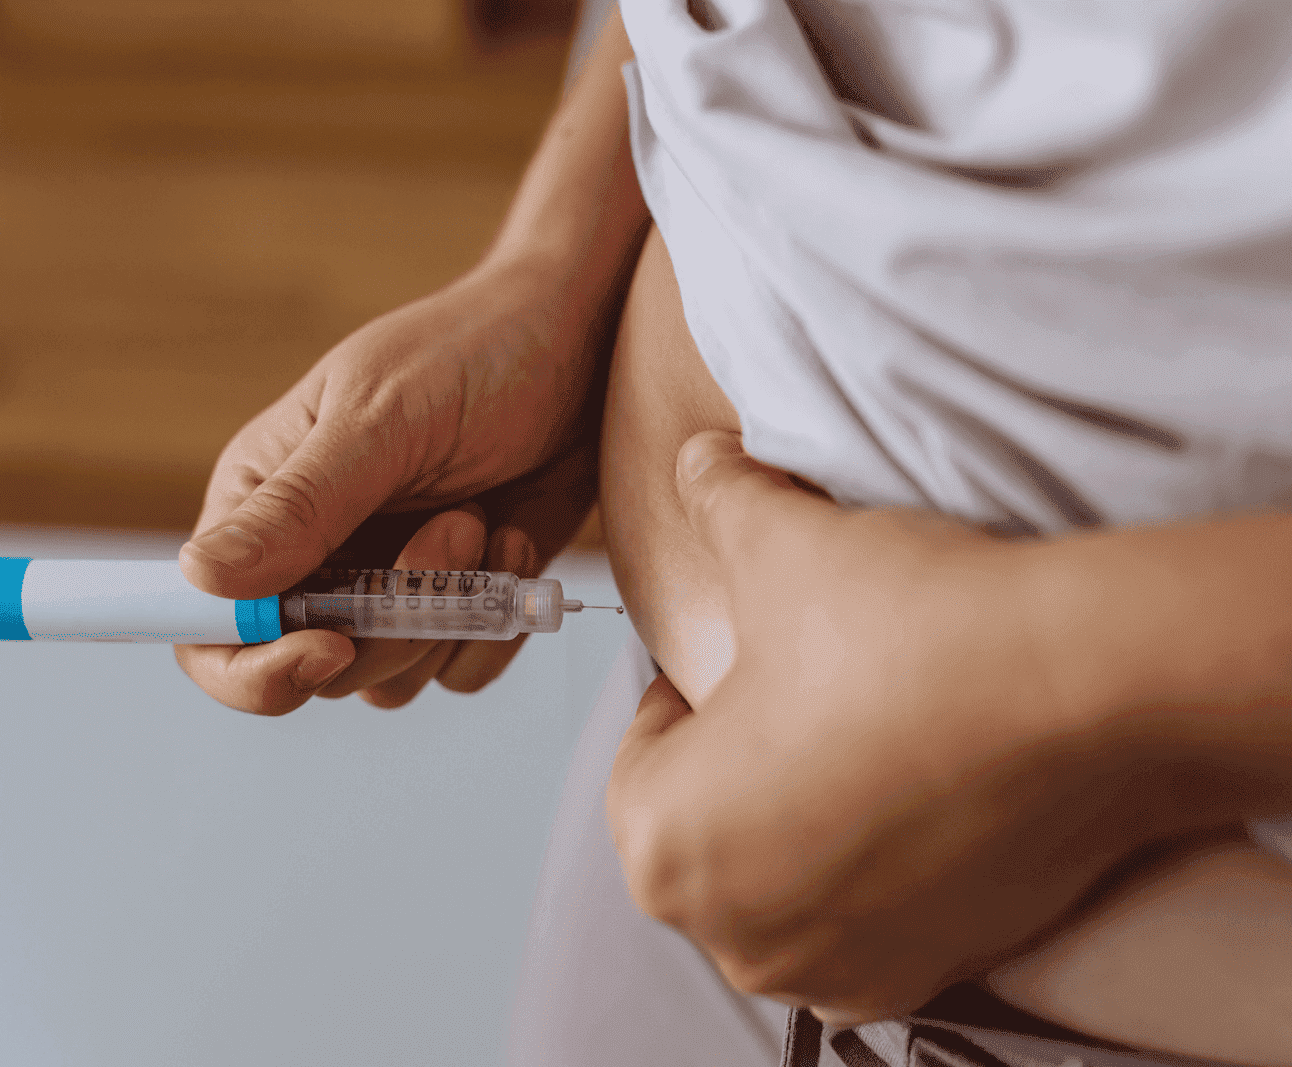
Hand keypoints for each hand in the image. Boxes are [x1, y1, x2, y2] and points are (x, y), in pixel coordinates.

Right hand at [176, 256, 603, 714]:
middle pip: (310, 670)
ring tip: (484, 520)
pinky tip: (516, 537)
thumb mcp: (383, 419)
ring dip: (448, 617)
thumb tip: (198, 577)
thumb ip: (299, 506)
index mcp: (262, 501)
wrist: (587, 346)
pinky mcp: (455, 603)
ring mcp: (384, 585)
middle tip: (456, 527)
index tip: (330, 647)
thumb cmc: (476, 352)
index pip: (209, 629)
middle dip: (390, 622)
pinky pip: (458, 670)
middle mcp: (312, 555)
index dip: (252, 669)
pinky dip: (494, 625)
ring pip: (388, 679)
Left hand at [606, 430, 1165, 1024]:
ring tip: (871, 733)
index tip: (750, 653)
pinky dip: (883, 867)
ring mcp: (831, 971)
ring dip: (810, 817)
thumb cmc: (904, 631)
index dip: (694, 687)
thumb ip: (714, 497)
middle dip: (747, 758)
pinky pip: (869, 920)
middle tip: (810, 689)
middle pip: (715, 823)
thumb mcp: (774, 540)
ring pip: (788, 877)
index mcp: (661, 846)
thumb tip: (697, 463)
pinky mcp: (928, 975)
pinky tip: (925, 790)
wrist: (1088, 694)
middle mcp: (731, 936)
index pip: (649, 750)